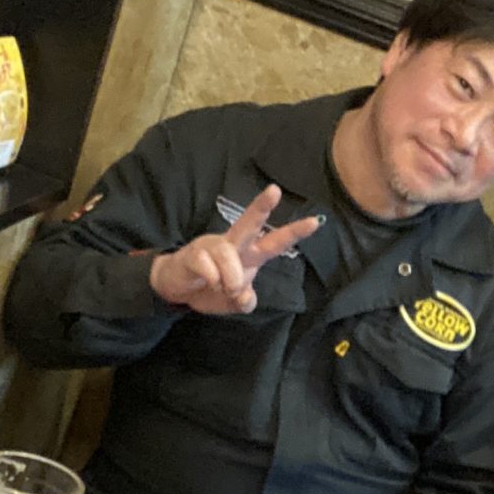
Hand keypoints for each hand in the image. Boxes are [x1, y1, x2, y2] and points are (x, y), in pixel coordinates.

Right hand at [149, 183, 320, 313]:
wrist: (178, 289)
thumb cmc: (211, 288)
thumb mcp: (233, 303)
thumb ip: (245, 302)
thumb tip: (245, 296)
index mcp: (249, 254)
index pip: (275, 242)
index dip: (294, 233)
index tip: (316, 221)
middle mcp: (234, 245)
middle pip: (250, 224)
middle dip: (261, 207)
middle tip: (275, 190)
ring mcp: (213, 247)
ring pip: (228, 255)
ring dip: (230, 278)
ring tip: (223, 288)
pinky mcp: (193, 254)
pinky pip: (208, 268)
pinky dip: (212, 280)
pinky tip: (207, 281)